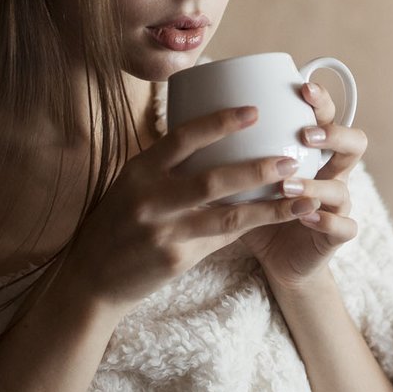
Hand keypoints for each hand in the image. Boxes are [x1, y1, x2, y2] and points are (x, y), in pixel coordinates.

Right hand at [56, 105, 323, 316]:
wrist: (91, 281)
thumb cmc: (117, 224)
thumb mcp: (132, 186)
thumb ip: (167, 167)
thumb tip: (217, 140)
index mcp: (138, 171)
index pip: (182, 138)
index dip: (220, 122)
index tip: (254, 111)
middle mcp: (149, 198)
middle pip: (212, 179)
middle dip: (257, 168)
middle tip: (290, 159)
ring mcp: (163, 231)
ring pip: (227, 216)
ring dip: (268, 206)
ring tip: (301, 195)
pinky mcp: (175, 259)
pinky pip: (221, 239)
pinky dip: (250, 227)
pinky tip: (278, 218)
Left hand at [240, 81, 369, 286]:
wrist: (277, 261)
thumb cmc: (256, 211)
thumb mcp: (243, 178)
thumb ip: (233, 151)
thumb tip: (192, 114)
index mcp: (313, 153)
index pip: (327, 116)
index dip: (322, 100)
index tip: (302, 87)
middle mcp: (332, 173)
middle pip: (355, 143)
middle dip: (334, 134)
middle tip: (305, 135)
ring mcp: (339, 204)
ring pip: (343, 187)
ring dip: (316, 184)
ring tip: (288, 186)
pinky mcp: (337, 235)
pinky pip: (344, 226)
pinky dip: (326, 220)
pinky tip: (306, 217)